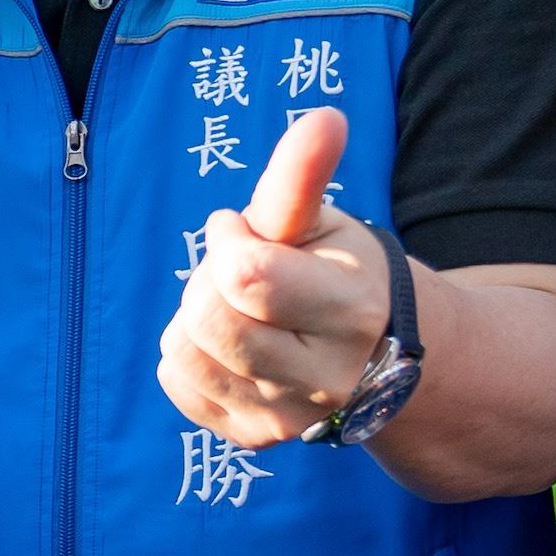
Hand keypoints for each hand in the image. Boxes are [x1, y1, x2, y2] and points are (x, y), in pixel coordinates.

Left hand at [159, 109, 398, 450]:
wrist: (377, 353)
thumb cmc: (337, 267)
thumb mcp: (320, 218)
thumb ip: (306, 174)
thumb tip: (326, 117)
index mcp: (352, 309)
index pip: (245, 276)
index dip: (229, 240)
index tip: (245, 230)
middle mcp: (328, 376)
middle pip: (208, 320)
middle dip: (209, 280)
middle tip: (239, 270)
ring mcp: (291, 415)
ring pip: (185, 355)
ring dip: (194, 316)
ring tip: (234, 305)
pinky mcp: (259, 437)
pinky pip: (179, 384)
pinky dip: (190, 353)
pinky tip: (230, 341)